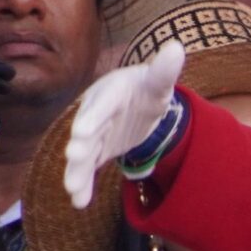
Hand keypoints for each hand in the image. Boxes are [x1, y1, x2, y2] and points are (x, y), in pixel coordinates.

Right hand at [63, 40, 184, 209]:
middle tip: (74, 157)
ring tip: (74, 190)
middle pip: (87, 130)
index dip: (93, 117)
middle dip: (80, 145)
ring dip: (77, 170)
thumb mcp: (158, 82)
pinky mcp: (95, 150)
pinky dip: (83, 183)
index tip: (83, 131)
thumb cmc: (147, 89)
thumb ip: (164, 71)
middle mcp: (96, 111)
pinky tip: (79, 202)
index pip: (102, 104)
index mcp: (111, 92)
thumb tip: (177, 48)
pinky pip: (87, 167)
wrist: (138, 104)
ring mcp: (94, 133)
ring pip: (83, 152)